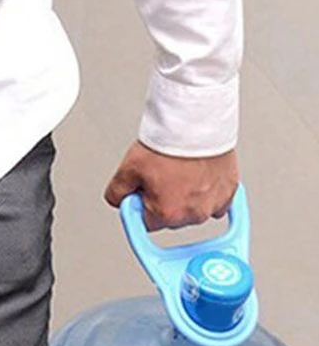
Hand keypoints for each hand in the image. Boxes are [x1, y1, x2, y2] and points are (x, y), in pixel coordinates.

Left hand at [104, 142, 239, 230]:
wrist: (197, 121)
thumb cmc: (168, 144)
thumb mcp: (127, 169)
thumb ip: (116, 194)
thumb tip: (119, 202)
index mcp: (167, 214)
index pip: (147, 224)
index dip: (142, 205)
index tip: (143, 193)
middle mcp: (193, 214)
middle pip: (171, 217)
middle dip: (164, 200)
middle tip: (163, 175)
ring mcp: (214, 204)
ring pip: (193, 210)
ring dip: (186, 197)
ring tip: (181, 171)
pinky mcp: (229, 192)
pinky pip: (215, 201)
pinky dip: (206, 192)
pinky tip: (197, 176)